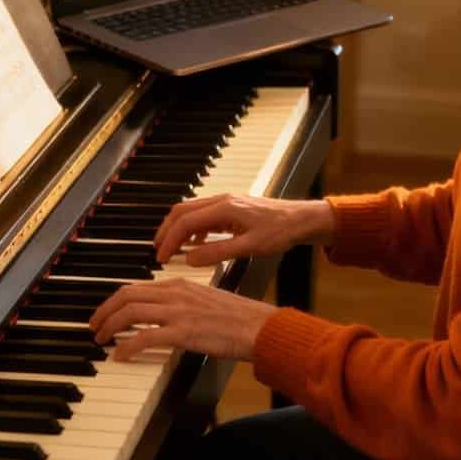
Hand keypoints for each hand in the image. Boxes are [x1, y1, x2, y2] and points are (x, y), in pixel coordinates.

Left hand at [89, 278, 276, 360]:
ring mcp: (178, 312)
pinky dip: (126, 345)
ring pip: (130, 313)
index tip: (106, 312)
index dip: (116, 300)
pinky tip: (120, 355)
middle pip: (127, 296)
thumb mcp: (206, 302)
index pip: (137, 287)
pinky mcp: (183, 332)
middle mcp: (176, 294)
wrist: (259, 327)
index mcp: (181, 284)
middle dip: (105, 311)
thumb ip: (183, 304)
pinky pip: (144, 337)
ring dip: (110, 326)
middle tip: (95, 326)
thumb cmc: (239, 319)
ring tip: (101, 339)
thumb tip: (163, 317)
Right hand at [154, 194, 334, 265]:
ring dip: (179, 229)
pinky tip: (196, 244)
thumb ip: (218, 252)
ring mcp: (226, 202)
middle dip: (167, 231)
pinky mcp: (231, 208)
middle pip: (182, 211)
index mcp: (223, 208)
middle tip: (159, 251)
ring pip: (191, 212)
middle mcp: (221, 200)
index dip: (169, 240)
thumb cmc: (280, 232)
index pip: (185, 222)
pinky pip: (204, 216)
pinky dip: (193, 229)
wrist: (301, 219)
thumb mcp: (249, 247)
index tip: (161, 257)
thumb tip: (190, 259)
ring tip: (172, 250)